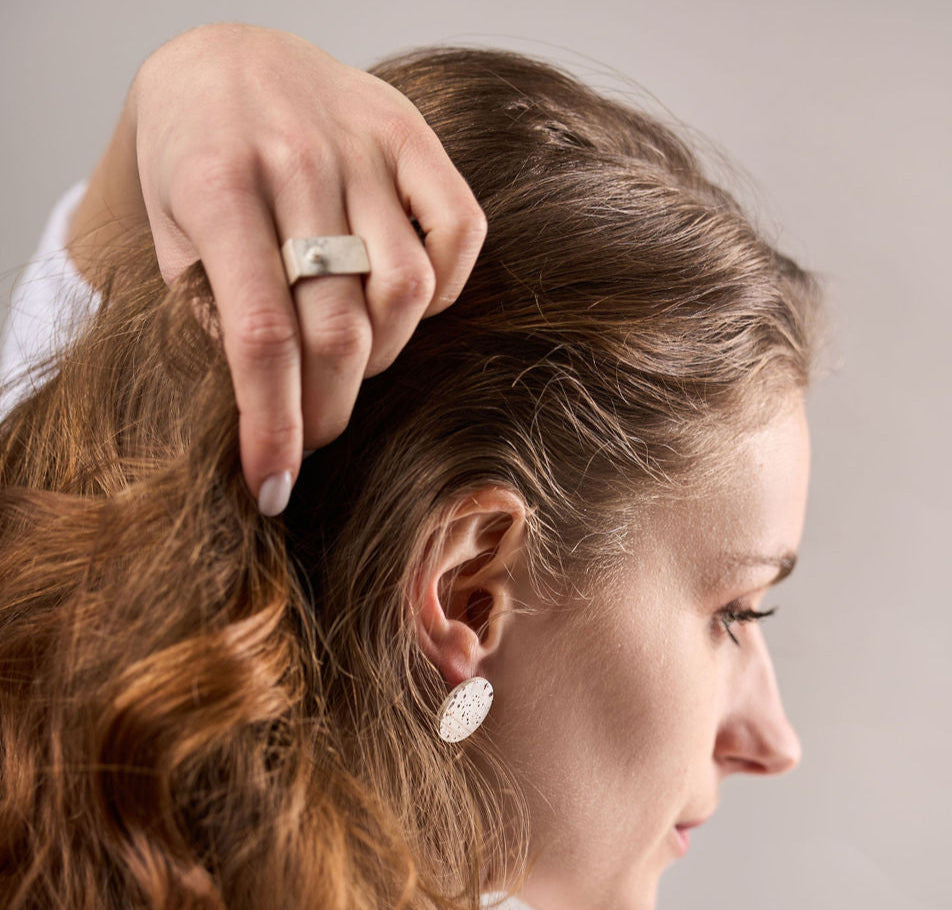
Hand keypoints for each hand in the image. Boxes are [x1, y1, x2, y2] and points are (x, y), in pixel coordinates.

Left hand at [76, 24, 486, 513]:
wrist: (226, 59)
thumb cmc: (194, 160)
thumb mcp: (170, 238)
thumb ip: (213, 317)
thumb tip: (266, 410)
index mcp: (218, 188)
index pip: (260, 337)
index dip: (274, 427)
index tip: (275, 486)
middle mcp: (297, 163)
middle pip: (340, 329)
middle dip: (330, 410)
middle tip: (317, 433)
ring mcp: (363, 146)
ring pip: (405, 291)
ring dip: (383, 353)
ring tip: (352, 357)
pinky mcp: (413, 136)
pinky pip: (459, 234)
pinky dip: (443, 290)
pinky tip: (403, 304)